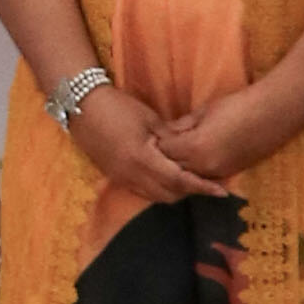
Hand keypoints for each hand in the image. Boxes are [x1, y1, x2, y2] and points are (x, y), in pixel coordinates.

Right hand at [71, 82, 231, 203]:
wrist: (81, 107)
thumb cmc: (118, 107)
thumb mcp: (150, 119)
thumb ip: (171, 139)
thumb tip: (190, 151)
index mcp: (143, 159)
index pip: (180, 181)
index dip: (202, 188)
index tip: (221, 192)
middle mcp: (132, 175)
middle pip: (169, 195)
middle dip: (189, 192)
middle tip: (206, 182)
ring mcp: (121, 179)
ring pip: (155, 196)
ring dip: (173, 192)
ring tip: (188, 180)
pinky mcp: (115, 177)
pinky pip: (142, 192)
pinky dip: (157, 189)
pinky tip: (165, 177)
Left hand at [151, 84, 294, 184]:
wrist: (274, 114)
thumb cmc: (238, 106)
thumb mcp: (205, 112)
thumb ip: (183, 125)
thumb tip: (165, 132)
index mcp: (195, 147)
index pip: (164, 151)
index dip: (156, 143)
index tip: (151, 135)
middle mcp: (204, 165)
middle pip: (173, 168)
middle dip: (165, 159)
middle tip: (159, 148)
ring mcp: (218, 172)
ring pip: (188, 177)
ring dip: (180, 168)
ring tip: (174, 155)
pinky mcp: (229, 174)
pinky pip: (204, 177)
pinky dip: (195, 171)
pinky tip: (193, 161)